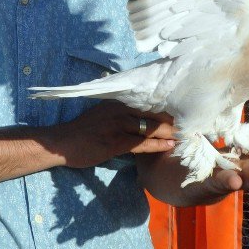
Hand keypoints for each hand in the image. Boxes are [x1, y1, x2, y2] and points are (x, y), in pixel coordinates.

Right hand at [53, 101, 175, 168]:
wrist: (61, 143)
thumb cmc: (81, 132)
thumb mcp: (101, 115)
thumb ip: (118, 115)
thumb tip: (136, 119)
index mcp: (117, 103)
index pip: (146, 104)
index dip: (164, 111)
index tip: (179, 115)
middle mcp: (119, 110)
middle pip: (152, 114)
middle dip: (171, 121)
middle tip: (187, 127)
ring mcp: (118, 125)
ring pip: (150, 127)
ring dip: (168, 133)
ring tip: (183, 137)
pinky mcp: (115, 141)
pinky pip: (142, 142)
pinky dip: (157, 144)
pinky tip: (168, 146)